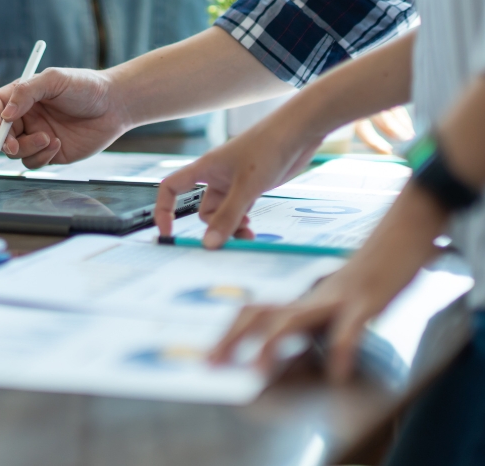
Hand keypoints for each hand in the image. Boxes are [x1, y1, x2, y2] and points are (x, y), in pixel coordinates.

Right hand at [0, 68, 130, 168]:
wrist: (115, 106)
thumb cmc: (86, 87)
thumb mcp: (55, 80)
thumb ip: (27, 92)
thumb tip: (4, 115)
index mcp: (23, 96)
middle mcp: (26, 116)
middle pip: (0, 133)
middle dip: (4, 141)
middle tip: (14, 145)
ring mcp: (36, 135)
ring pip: (15, 152)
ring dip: (27, 148)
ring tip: (49, 139)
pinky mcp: (50, 153)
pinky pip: (33, 162)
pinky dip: (41, 157)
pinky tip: (58, 144)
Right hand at [154, 109, 321, 243]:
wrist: (299, 131)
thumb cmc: (269, 147)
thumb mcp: (246, 187)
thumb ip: (228, 216)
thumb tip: (209, 243)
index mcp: (205, 168)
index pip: (171, 188)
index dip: (164, 209)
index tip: (168, 231)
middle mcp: (216, 176)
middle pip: (204, 210)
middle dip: (216, 226)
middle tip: (235, 235)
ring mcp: (234, 182)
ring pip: (223, 213)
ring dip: (233, 227)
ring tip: (249, 234)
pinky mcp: (252, 186)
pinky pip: (240, 210)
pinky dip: (244, 221)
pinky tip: (253, 227)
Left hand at [209, 183, 447, 381]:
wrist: (401, 236)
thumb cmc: (368, 277)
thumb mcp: (335, 302)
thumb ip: (312, 321)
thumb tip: (287, 349)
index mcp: (301, 299)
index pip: (253, 312)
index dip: (228, 334)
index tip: (208, 359)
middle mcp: (311, 298)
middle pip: (261, 314)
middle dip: (232, 339)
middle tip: (210, 365)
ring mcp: (337, 299)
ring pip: (295, 317)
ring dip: (272, 344)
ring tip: (257, 373)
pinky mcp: (367, 302)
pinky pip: (350, 327)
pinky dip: (342, 350)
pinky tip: (338, 373)